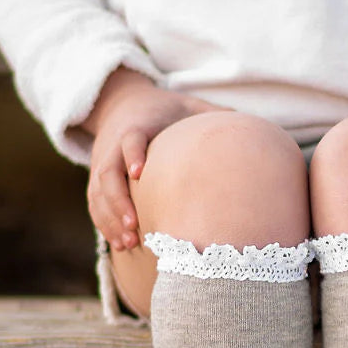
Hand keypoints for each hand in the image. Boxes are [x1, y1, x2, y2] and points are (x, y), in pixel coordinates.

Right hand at [82, 68, 223, 250]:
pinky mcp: (97, 177)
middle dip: (117, 200)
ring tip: (129, 243)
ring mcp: (102, 162)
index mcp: (137, 125)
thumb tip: (253, 126)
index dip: (132, 154)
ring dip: (110, 219)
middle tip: (135, 224)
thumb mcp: (188, 104)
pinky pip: (95, 203)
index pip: (129, 138)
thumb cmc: (166, 109)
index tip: (139, 173)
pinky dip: (105, 224)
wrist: (122, 102)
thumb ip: (213, 114)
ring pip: (97, 192)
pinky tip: (121, 245)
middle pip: (107, 172)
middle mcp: (113, 145)